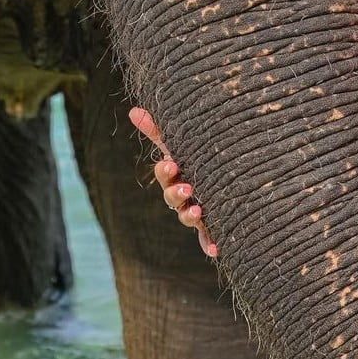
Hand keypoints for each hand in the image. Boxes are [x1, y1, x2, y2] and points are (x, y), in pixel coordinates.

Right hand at [128, 106, 218, 258]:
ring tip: (198, 212)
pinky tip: (216, 248)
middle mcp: (182, 196)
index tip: (172, 164)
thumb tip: (133, 110)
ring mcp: (195, 212)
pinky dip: (210, 244)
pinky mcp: (211, 227)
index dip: (165, 171)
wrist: (224, 180)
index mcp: (175, 176)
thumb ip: (157, 131)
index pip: (165, 175)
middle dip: (177, 194)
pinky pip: (207, 238)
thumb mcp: (179, 144)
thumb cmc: (196, 159)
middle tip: (187, 188)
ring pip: (187, 217)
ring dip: (190, 216)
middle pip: (173, 199)